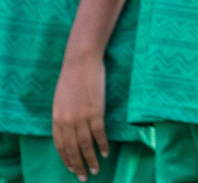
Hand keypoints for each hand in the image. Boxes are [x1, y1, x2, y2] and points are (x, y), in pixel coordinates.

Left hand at [52, 53, 107, 181]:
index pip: (60, 146)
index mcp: (56, 119)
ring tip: (96, 170)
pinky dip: (102, 146)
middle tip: (84, 177)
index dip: (67, 159)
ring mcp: (81, 118)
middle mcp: (66, 122)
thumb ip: (63, 115)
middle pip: (72, 149)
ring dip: (90, 160)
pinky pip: (99, 135)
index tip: (73, 169)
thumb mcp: (61, 100)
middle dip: (78, 165)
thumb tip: (68, 128)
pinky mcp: (95, 113)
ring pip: (85, 145)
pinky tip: (105, 153)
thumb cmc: (72, 77)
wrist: (80, 62)